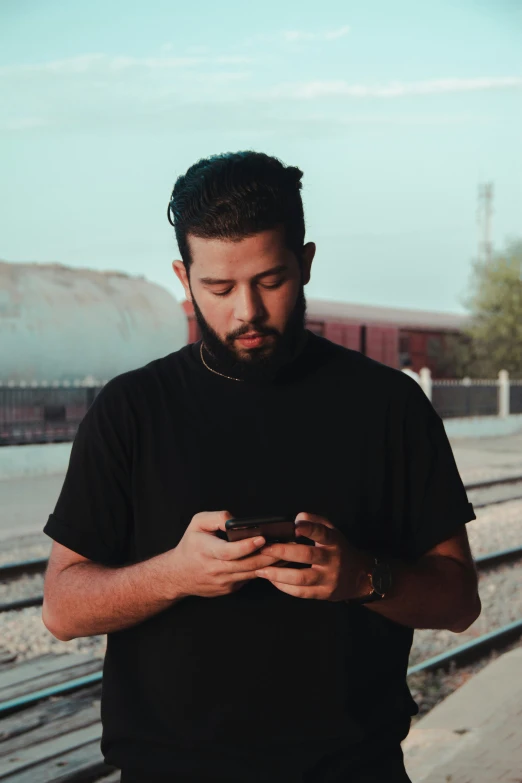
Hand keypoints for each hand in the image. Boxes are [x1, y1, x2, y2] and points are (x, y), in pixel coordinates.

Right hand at [168, 510, 284, 598]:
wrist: (179, 575)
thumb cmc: (191, 545)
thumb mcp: (196, 523)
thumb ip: (215, 518)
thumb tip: (234, 520)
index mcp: (206, 551)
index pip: (228, 552)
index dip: (246, 546)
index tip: (262, 537)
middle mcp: (215, 569)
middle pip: (246, 564)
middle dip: (268, 555)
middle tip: (286, 545)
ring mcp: (224, 582)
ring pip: (251, 573)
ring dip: (272, 564)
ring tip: (288, 552)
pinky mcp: (230, 588)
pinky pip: (249, 579)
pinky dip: (264, 571)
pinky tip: (277, 562)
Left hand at [255, 512, 372, 600]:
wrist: (359, 576)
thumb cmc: (338, 549)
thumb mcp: (332, 531)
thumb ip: (315, 521)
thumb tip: (297, 518)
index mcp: (333, 541)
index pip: (322, 533)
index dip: (309, 528)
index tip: (295, 526)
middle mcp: (332, 560)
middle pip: (307, 556)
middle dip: (283, 551)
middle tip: (264, 549)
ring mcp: (328, 578)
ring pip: (301, 578)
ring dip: (278, 574)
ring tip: (261, 569)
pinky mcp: (323, 593)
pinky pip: (301, 592)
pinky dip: (284, 587)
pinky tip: (272, 580)